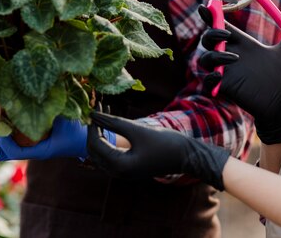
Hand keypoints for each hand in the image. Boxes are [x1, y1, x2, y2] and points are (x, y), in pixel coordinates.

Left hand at [0, 115, 115, 160]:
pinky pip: (2, 139)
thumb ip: (52, 106)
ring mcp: (24, 147)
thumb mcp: (68, 116)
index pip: (12, 151)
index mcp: (38, 149)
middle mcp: (28, 151)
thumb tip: (40, 88)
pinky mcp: (24, 140)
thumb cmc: (78, 128)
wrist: (86, 138)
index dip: (1, 139)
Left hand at [87, 112, 229, 189]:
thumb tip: (93, 114)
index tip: (95, 107)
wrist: (187, 157)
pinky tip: (112, 123)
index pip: (95, 144)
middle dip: (94, 129)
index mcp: (119, 166)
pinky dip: (108, 139)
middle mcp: (118, 173)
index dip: (92, 125)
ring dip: (100, 133)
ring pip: (101, 152)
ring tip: (104, 112)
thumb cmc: (165, 143)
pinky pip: (111, 154)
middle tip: (98, 109)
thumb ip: (114, 122)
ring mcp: (123, 172)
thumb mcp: (138, 130)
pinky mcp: (129, 167)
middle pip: (94, 151)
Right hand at [198, 5, 280, 144]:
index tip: (205, 7)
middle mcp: (231, 55)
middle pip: (209, 40)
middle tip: (226, 33)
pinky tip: (219, 76)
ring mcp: (226, 72)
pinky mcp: (225, 88)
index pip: (221, 26)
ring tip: (234, 57)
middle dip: (212, 34)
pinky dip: (210, 77)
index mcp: (243, 44)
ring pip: (206, 59)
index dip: (211, 16)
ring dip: (214, 56)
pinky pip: (208, 81)